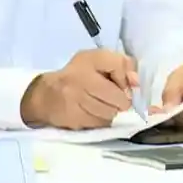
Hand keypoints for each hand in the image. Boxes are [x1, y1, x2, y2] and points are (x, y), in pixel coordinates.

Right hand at [20, 49, 138, 129]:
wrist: (45, 96)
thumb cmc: (78, 76)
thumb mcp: (97, 62)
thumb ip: (122, 66)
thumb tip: (137, 84)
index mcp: (88, 59)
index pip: (119, 64)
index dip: (126, 78)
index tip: (122, 83)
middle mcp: (79, 76)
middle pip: (119, 97)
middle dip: (121, 102)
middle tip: (113, 99)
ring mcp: (74, 98)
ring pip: (111, 113)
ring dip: (111, 112)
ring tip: (101, 106)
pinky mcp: (73, 117)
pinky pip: (100, 123)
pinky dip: (101, 121)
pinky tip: (92, 113)